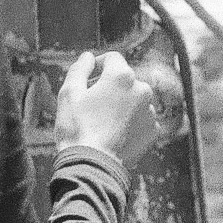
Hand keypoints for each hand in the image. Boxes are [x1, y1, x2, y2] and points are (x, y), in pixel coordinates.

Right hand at [55, 51, 158, 169]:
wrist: (92, 166)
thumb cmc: (77, 128)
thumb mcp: (69, 93)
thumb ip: (79, 69)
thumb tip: (88, 57)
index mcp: (122, 76)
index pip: (112, 58)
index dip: (98, 65)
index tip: (88, 78)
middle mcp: (142, 89)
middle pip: (124, 79)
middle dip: (109, 86)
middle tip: (91, 104)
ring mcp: (149, 111)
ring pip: (134, 99)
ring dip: (121, 104)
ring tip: (102, 122)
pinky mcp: (153, 130)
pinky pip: (141, 118)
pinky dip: (130, 122)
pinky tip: (114, 133)